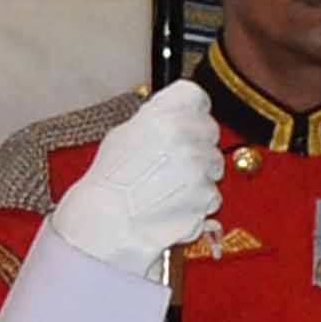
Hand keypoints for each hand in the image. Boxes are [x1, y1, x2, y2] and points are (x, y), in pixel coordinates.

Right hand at [50, 78, 227, 279]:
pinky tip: (172, 204)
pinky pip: (211, 195)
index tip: (184, 118)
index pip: (194, 96)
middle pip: (209, 130)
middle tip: (171, 161)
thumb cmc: (108, 184)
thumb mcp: (121, 136)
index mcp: (163, 116)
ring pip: (213, 165)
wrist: (107, 224)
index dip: (189, 109)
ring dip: (197, 175)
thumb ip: (153, 121)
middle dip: (196, 144)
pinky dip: (196, 201)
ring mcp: (200, 169)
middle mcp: (187, 138)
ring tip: (166, 187)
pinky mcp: (207, 196)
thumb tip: (169, 116)